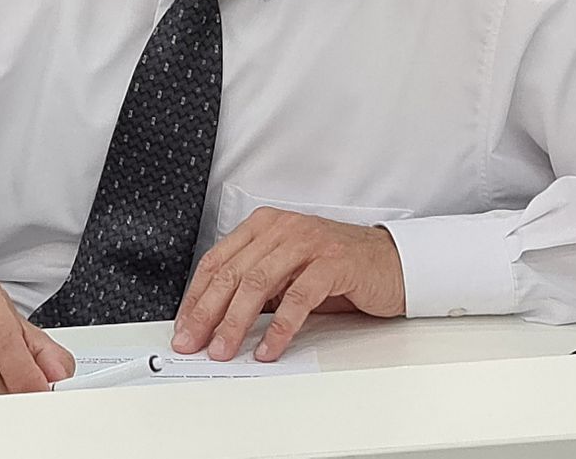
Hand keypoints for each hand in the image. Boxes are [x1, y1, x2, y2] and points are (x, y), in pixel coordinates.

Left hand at [172, 208, 403, 362]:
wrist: (392, 263)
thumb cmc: (337, 270)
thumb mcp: (288, 273)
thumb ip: (256, 287)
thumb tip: (215, 322)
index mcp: (264, 226)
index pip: (217, 260)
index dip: (195, 296)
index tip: (183, 326)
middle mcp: (282, 229)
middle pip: (231, 272)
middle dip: (207, 312)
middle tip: (193, 343)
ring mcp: (307, 243)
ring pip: (257, 283)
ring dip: (235, 322)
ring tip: (223, 349)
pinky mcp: (333, 263)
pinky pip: (297, 298)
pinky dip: (279, 327)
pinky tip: (268, 348)